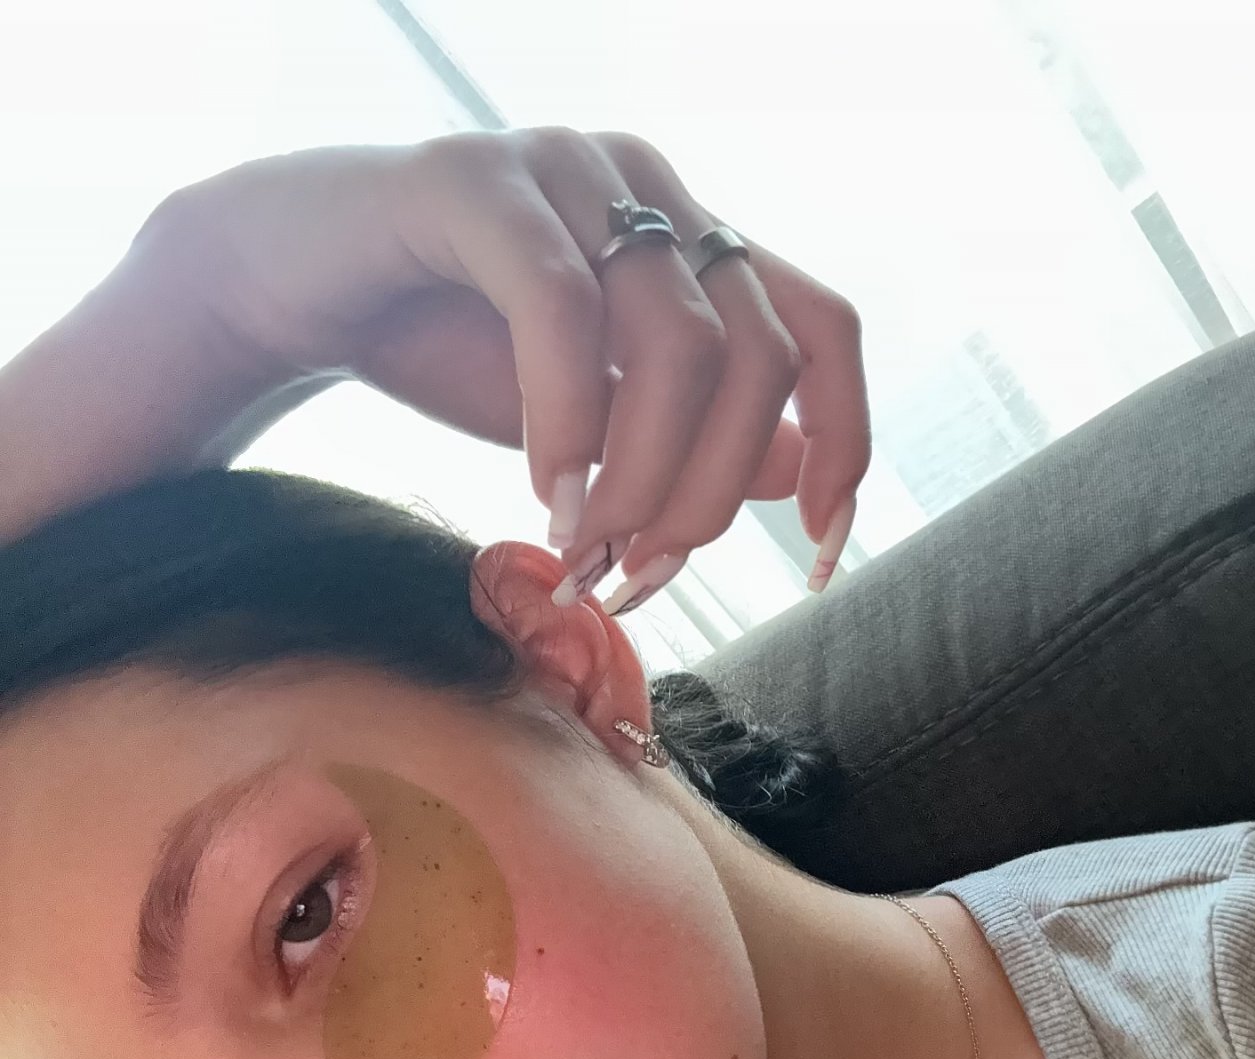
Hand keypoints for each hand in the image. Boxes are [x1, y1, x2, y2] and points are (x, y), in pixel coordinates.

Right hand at [154, 128, 870, 608]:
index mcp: (690, 240)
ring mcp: (569, 169)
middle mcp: (648, 188)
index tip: (822, 555)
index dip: (847, 442)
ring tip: (583, 549)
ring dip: (641, 478)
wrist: (288, 285)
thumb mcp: (596, 413)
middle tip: (638, 576)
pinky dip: (567, 424)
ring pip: (681, 342)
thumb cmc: (443, 344)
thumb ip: (693, 432)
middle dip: (709, 495)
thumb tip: (800, 473)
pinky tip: (542, 497)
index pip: (821, 331)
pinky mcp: (478, 180)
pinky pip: (562, 310)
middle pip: (760, 356)